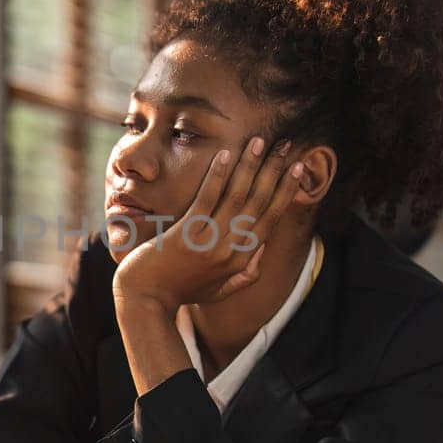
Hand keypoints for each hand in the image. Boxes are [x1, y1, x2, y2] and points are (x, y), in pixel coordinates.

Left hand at [112, 137, 302, 313]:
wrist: (145, 301)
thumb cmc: (180, 293)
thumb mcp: (218, 291)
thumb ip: (245, 275)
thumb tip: (263, 249)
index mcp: (242, 260)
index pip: (271, 218)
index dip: (286, 191)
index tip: (297, 168)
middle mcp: (230, 250)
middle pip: (259, 203)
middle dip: (274, 171)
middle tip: (285, 145)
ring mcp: (209, 242)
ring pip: (237, 197)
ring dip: (251, 166)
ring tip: (260, 141)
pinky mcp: (186, 234)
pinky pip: (207, 199)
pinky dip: (218, 175)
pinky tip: (226, 154)